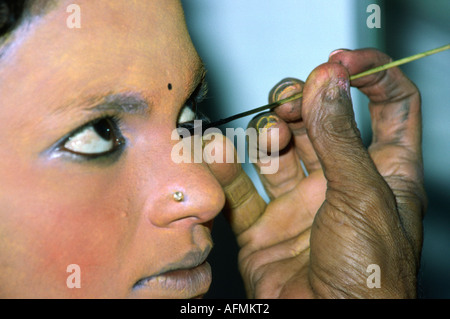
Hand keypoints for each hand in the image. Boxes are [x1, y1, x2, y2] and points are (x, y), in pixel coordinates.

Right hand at [205, 48, 425, 297]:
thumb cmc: (368, 278)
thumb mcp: (362, 195)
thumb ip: (338, 136)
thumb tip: (327, 84)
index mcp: (382, 172)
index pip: (389, 106)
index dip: (370, 76)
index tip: (341, 64)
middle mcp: (339, 184)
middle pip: (321, 122)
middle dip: (302, 103)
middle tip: (288, 98)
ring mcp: (299, 205)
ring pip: (277, 152)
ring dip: (266, 135)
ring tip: (266, 135)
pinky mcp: (263, 227)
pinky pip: (240, 191)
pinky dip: (227, 171)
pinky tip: (220, 155)